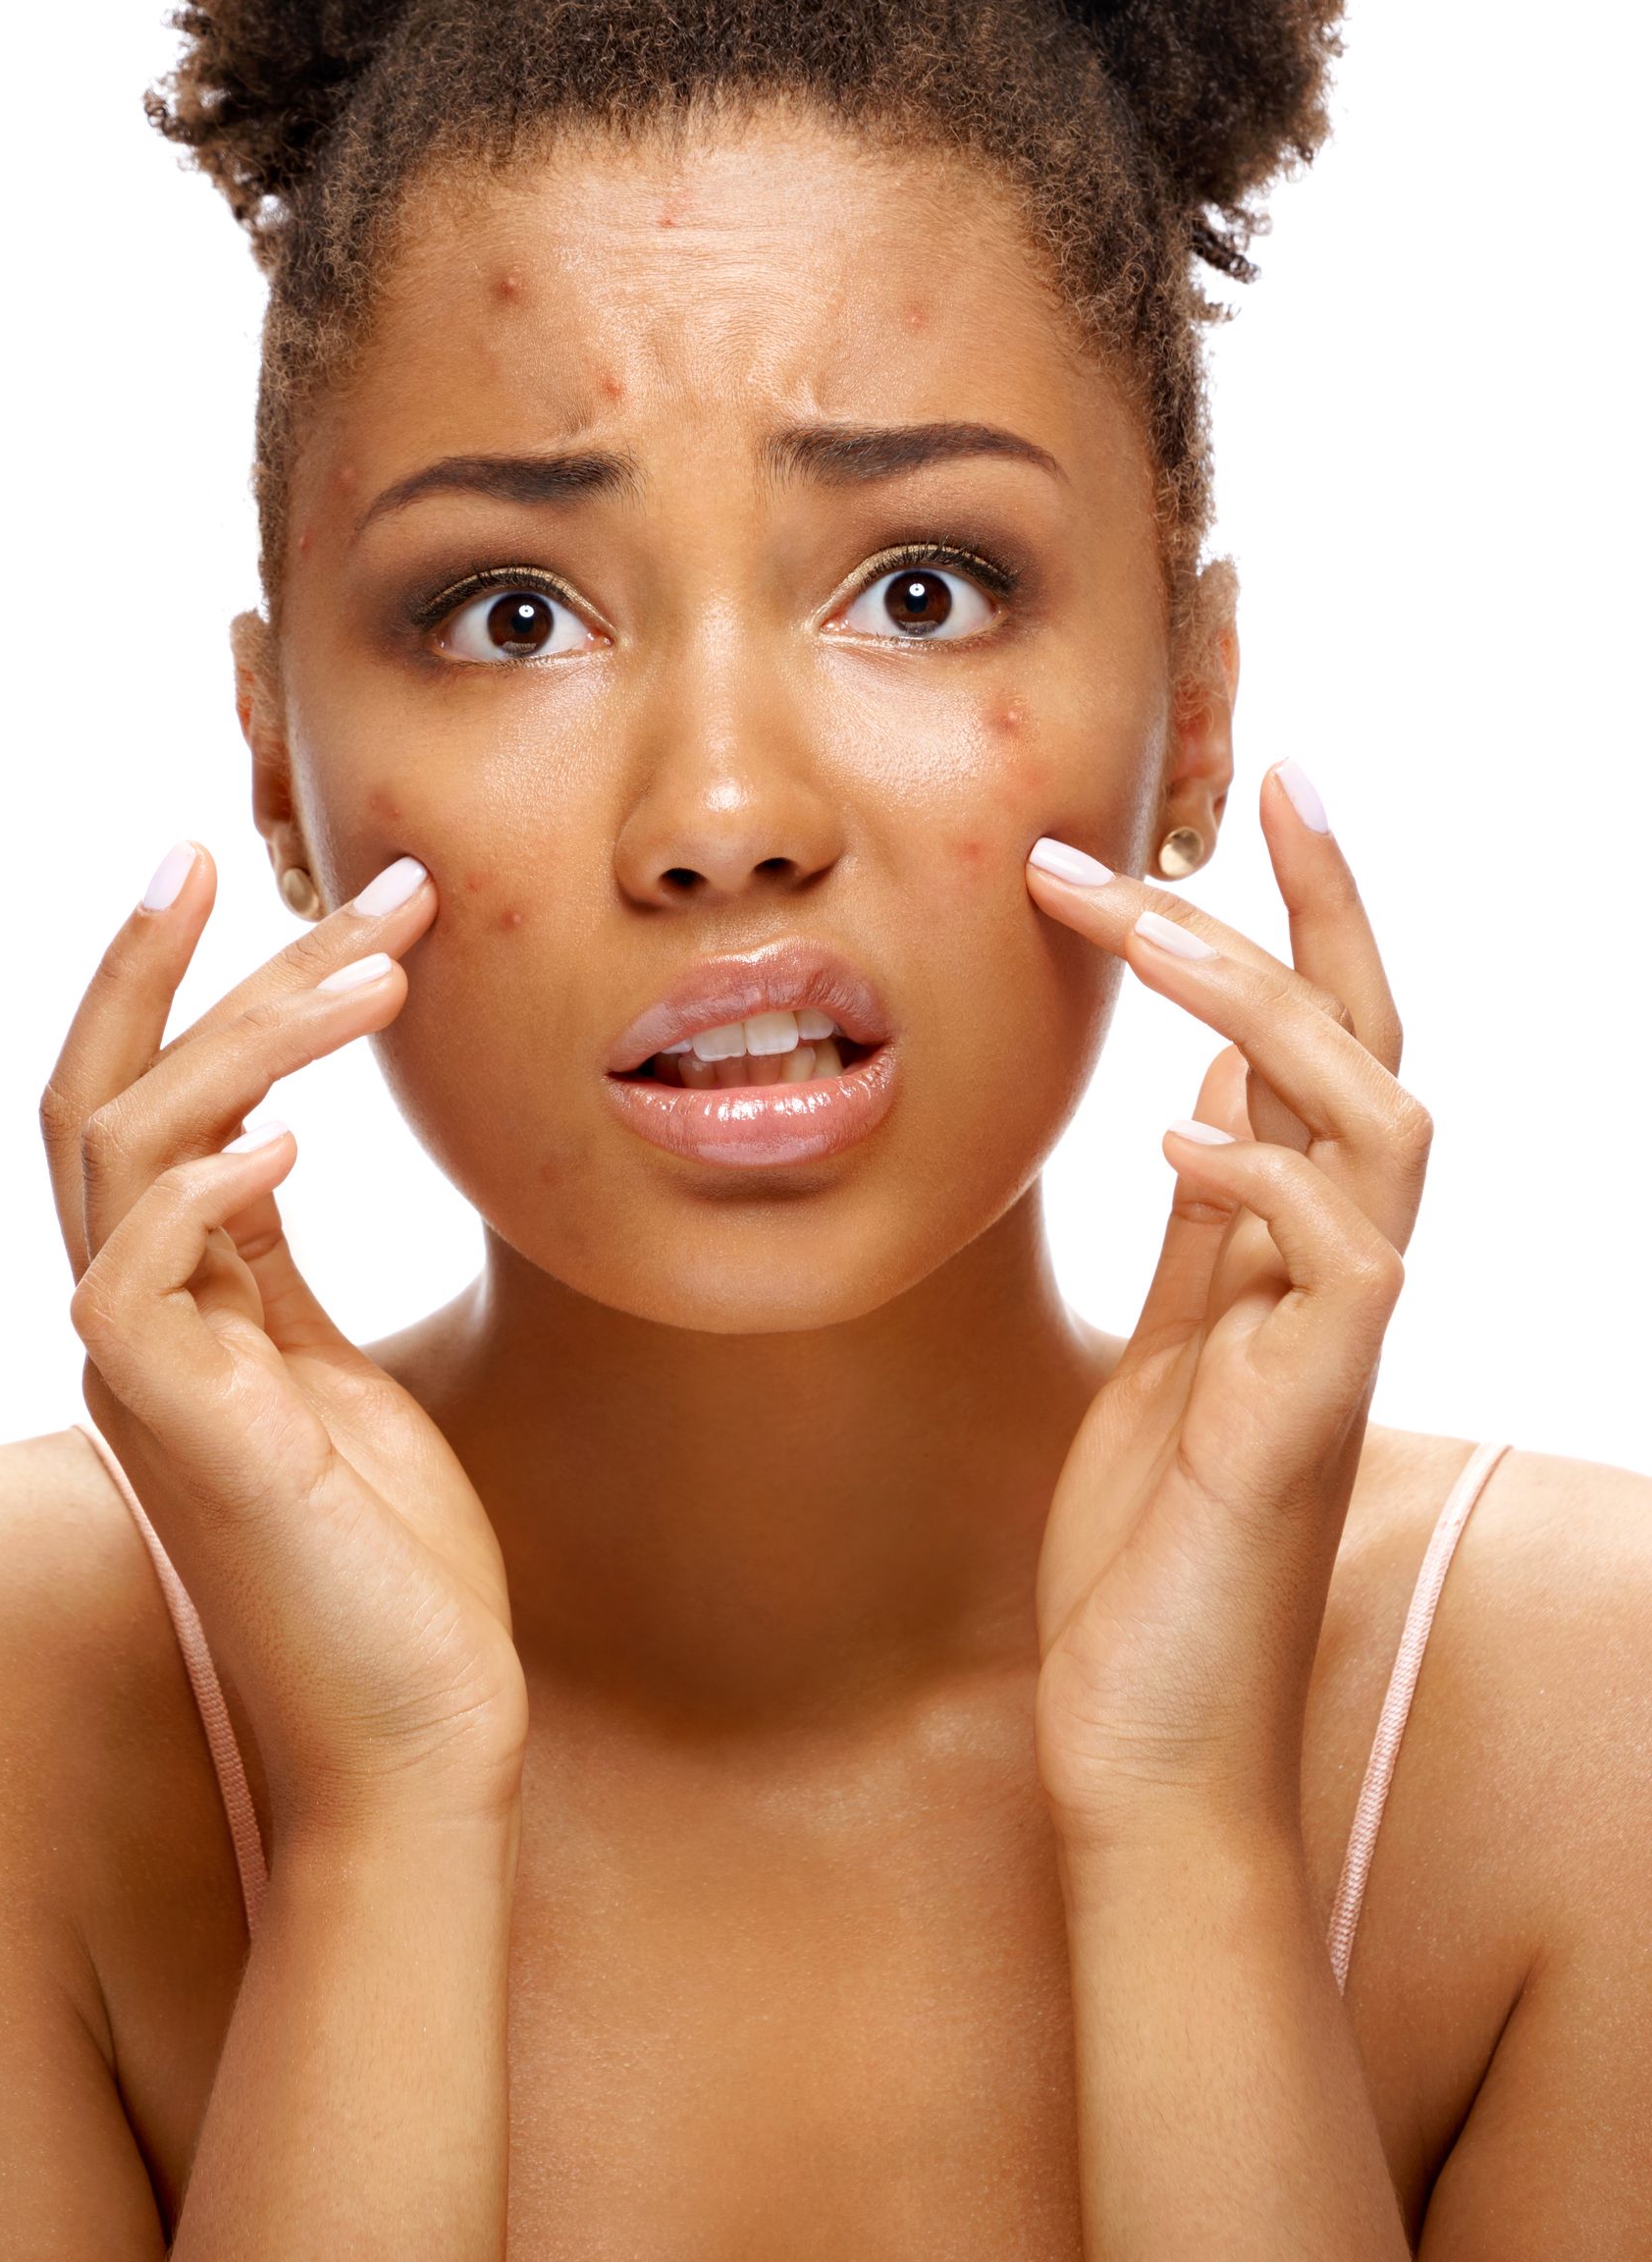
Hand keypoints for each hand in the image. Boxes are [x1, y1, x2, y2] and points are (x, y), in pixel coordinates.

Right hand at [41, 844, 527, 1842]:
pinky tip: (302, 1135)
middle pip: (108, 1094)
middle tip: (360, 874)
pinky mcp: (177, 1434)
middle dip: (208, 963)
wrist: (414, 1744)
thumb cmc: (393, 1572)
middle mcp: (132, 1326)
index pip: (136, 1104)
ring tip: (384, 968)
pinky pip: (135, 1276)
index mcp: (172, 1307)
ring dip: (253, 1035)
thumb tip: (267, 1151)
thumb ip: (278, 1271)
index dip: (176, 980)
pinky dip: (207, 1185)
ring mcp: (142, 1376)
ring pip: (126, 1146)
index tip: (242, 866)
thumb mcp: (336, 1379)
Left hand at [1023, 765, 1429, 1848]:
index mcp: (1294, 1251)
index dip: (1313, 912)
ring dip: (1269, 1002)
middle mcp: (1337, 1279)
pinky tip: (1171, 1131)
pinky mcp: (1308, 1419)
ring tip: (1148, 916)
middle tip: (1253, 777)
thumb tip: (1206, 1104)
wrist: (1148, 1747)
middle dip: (1322, 904)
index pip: (1327, 1046)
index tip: (1268, 783)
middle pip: (1374, 1046)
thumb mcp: (1163, 1355)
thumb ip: (1205, 1237)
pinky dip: (1259, 1175)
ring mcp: (1333, 1345)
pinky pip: (1336, 1261)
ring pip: (1376, 1120)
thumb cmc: (1149, 1555)